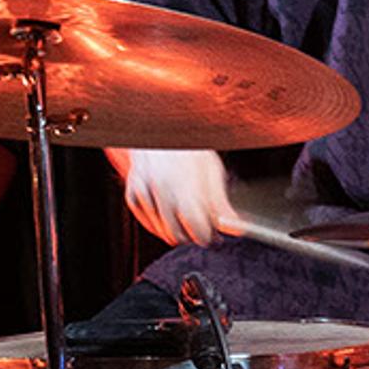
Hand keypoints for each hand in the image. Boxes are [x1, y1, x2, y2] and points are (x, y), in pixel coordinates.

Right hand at [108, 146, 245, 247]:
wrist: (160, 131)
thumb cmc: (188, 149)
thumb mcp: (212, 171)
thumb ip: (221, 203)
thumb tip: (235, 229)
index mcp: (182, 185)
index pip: (195, 229)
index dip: (207, 236)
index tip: (214, 235)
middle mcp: (160, 191)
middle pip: (178, 235)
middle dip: (193, 235)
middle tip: (204, 227)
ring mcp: (143, 193)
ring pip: (163, 232)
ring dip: (178, 230)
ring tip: (189, 215)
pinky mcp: (132, 195)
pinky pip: (148, 224)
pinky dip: (161, 224)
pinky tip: (172, 211)